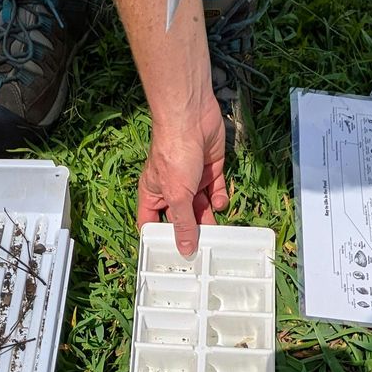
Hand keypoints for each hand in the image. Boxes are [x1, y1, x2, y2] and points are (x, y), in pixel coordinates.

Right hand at [137, 88, 229, 257]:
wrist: (191, 118)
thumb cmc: (173, 151)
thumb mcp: (177, 195)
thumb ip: (183, 223)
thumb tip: (185, 248)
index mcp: (153, 193)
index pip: (151, 222)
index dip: (157, 238)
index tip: (168, 254)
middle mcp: (171, 187)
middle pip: (180, 216)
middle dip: (191, 230)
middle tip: (201, 247)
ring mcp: (191, 177)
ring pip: (200, 205)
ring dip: (208, 217)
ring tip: (216, 230)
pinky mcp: (209, 168)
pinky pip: (215, 189)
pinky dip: (219, 198)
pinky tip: (220, 203)